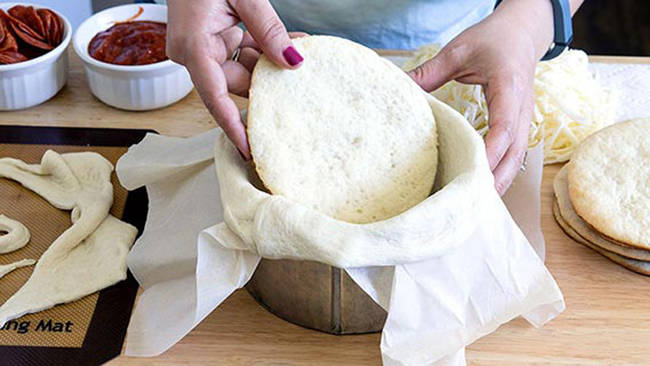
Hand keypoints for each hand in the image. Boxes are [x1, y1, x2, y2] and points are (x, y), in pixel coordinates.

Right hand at [166, 0, 303, 158]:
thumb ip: (268, 30)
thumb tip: (294, 62)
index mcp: (193, 46)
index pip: (215, 97)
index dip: (233, 127)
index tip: (250, 150)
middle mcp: (193, 52)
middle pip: (234, 84)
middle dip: (266, 84)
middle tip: (298, 86)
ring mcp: (202, 46)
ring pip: (241, 69)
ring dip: (270, 63)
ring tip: (300, 54)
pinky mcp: (212, 38)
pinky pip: (241, 52)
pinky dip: (263, 48)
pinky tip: (290, 43)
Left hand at [408, 0, 554, 194]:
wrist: (523, 31)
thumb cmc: (493, 39)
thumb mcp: (459, 50)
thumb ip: (430, 71)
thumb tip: (401, 88)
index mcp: (509, 88)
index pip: (503, 129)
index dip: (489, 154)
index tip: (472, 173)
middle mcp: (522, 108)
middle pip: (515, 152)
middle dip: (496, 178)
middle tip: (472, 202)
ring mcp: (524, 117)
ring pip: (518, 156)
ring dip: (501, 180)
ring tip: (479, 203)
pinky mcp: (520, 122)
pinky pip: (515, 152)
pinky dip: (503, 170)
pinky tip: (486, 185)